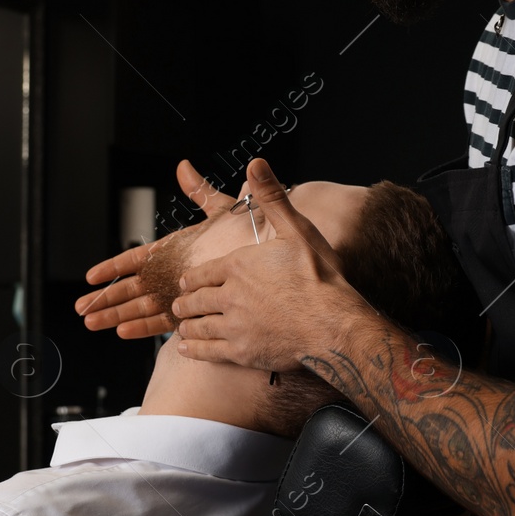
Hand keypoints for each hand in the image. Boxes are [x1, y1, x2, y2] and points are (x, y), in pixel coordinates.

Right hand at [74, 159, 236, 338]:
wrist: (278, 258)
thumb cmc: (254, 233)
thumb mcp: (223, 210)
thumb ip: (201, 192)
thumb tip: (183, 166)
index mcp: (175, 250)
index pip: (137, 260)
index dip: (113, 267)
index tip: (91, 276)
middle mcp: (173, 273)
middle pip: (132, 288)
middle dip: (106, 298)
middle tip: (80, 308)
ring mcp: (181, 293)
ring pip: (142, 307)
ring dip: (116, 315)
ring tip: (91, 324)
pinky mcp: (194, 310)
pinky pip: (164, 321)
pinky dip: (144, 328)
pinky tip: (123, 333)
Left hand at [171, 157, 372, 370]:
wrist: (334, 324)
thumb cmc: (321, 277)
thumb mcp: (297, 229)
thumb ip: (272, 197)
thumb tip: (255, 163)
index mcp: (238, 265)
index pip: (202, 272)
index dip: (191, 277)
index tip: (185, 282)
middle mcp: (229, 295)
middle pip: (196, 299)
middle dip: (185, 301)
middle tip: (179, 305)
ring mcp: (233, 325)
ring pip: (198, 325)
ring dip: (187, 325)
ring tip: (183, 326)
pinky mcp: (241, 352)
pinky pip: (207, 352)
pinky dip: (193, 350)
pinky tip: (187, 349)